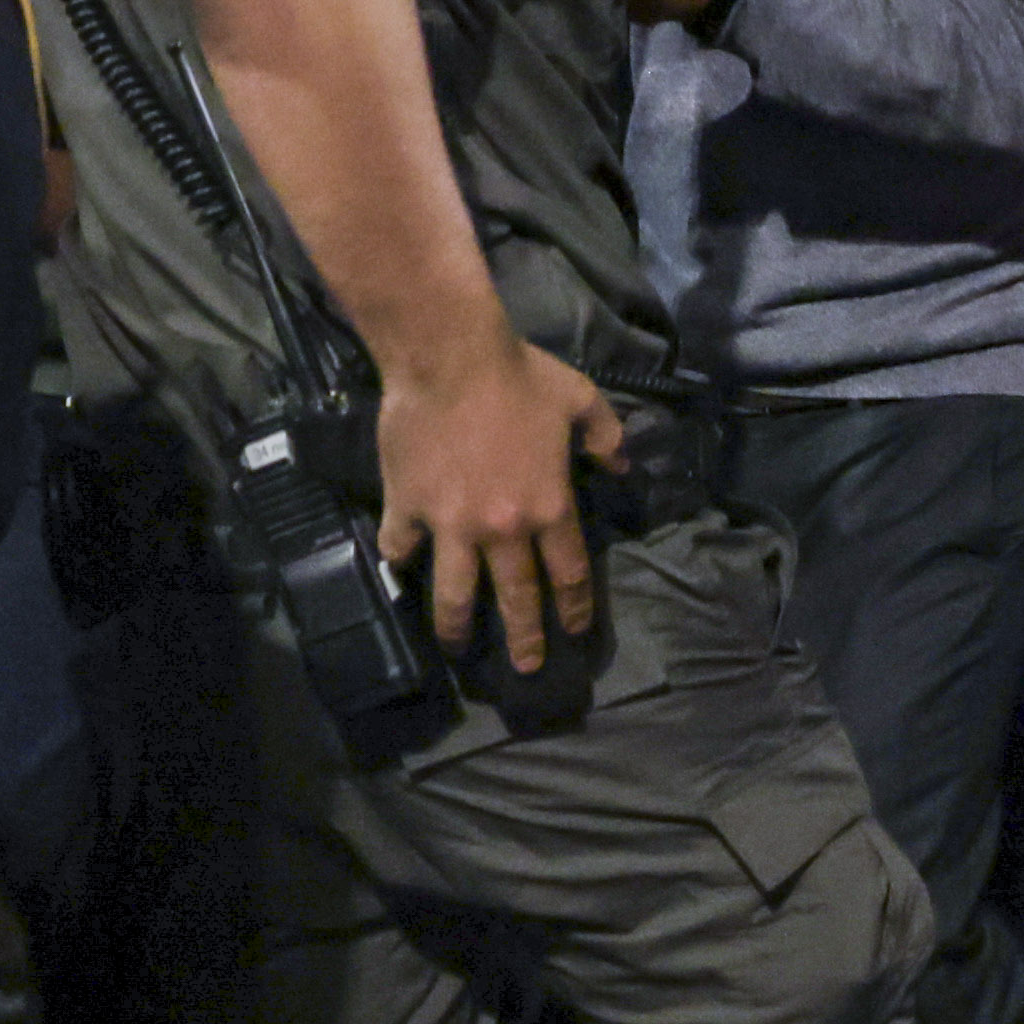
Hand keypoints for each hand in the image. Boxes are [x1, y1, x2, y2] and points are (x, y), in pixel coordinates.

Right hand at [373, 335, 624, 670]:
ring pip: (455, 593)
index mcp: (550, 507)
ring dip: (457, 627)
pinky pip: (401, 547)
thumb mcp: (581, 399)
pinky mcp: (407, 508)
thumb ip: (607, 437)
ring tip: (458, 648)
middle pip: (518, 597)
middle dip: (525, 638)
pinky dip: (401, 560)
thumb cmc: (519, 375)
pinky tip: (402, 567)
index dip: (575, 606)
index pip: (570, 572)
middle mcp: (503, 529)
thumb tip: (621, 466)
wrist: (448, 356)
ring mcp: (451, 525)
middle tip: (527, 667)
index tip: (576, 629)